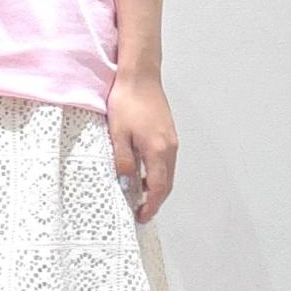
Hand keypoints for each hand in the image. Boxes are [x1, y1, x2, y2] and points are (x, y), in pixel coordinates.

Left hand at [105, 68, 177, 224]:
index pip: (158, 187)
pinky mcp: (168, 132)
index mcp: (159, 150)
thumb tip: (126, 182)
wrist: (140, 75)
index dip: (151, 205)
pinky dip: (157, 172)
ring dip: (157, 186)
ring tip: (140, 195)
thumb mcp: (118, 134)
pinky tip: (142, 172)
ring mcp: (171, 139)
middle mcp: (170, 147)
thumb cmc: (128, 100)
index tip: (142, 215)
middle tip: (142, 211)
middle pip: (167, 183)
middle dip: (155, 200)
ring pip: (168, 172)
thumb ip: (123, 161)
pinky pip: (166, 160)